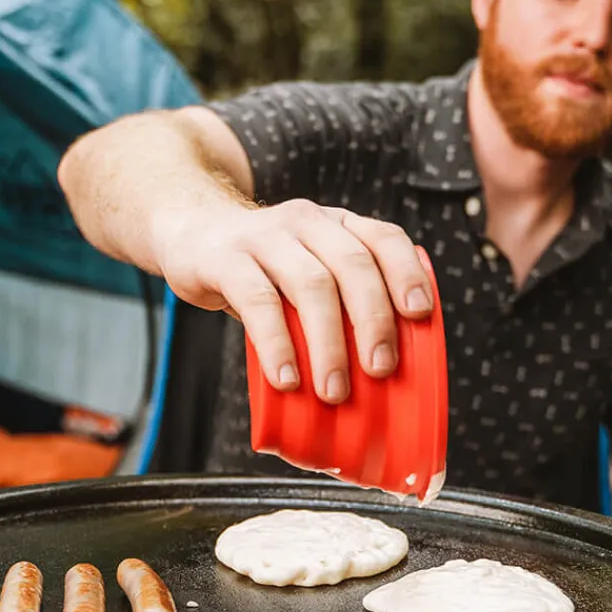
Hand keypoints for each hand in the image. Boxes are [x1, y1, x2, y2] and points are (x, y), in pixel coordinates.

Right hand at [159, 198, 433, 402]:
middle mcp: (307, 222)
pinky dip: (277, 343)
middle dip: (373, 319)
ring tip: (334, 389)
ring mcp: (265, 236)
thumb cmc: (264, 271)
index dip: (406, 273)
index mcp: (337, 226)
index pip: (384, 238)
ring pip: (310, 283)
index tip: (419, 314)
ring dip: (329, 342)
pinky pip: (257, 299)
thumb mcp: (308, 273)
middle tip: (381, 369)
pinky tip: (287, 378)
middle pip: (352, 264)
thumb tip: (382, 379)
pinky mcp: (225, 258)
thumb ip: (338, 306)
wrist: (191, 233)